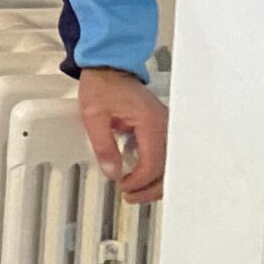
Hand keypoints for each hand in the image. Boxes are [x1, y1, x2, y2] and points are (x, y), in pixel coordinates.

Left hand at [77, 66, 168, 203]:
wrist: (109, 66)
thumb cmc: (101, 86)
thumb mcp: (94, 115)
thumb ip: (103, 145)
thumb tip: (113, 174)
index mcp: (151, 124)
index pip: (153, 163)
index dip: (138, 181)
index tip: (122, 186)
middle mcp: (165, 127)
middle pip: (167, 169)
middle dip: (150, 188)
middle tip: (130, 197)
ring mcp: (166, 127)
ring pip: (169, 165)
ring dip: (154, 182)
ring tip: (134, 191)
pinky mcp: (162, 128)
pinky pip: (165, 155)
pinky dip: (155, 170)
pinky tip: (140, 177)